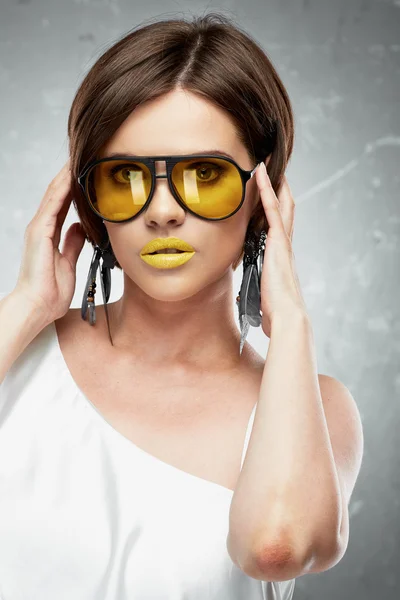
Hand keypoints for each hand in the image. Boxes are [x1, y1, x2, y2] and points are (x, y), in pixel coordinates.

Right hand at [13, 159, 85, 323]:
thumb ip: (73, 244)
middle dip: (71, 175)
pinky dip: (63, 189)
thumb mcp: (68, 263)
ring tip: (80, 156)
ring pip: (55, 193)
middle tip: (85, 155)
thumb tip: (80, 228)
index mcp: (49, 234)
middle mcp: (42, 226)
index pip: (64, 204)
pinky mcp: (39, 231)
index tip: (88, 173)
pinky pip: (53, 204)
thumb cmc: (51, 292)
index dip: (75, 187)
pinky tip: (73, 175)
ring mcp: (38, 227)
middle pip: (59, 193)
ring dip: (68, 175)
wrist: (37, 306)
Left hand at [255, 162, 307, 337]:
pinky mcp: (278, 241)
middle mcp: (283, 245)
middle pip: (283, 209)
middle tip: (269, 170)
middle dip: (277, 190)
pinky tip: (260, 173)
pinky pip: (272, 209)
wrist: (286, 317)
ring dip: (272, 183)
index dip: (272, 208)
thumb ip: (253, 289)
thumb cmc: (274, 311)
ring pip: (281, 203)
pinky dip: (266, 189)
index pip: (276, 226)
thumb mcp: (259, 295)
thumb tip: (240, 299)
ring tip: (264, 164)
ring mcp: (282, 241)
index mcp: (278, 256)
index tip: (265, 195)